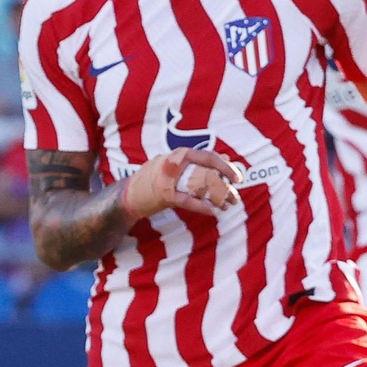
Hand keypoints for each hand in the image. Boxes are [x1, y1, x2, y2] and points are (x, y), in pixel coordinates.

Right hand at [124, 147, 243, 219]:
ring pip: (200, 187)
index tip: (239, 178)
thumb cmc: (154, 180)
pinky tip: (213, 211)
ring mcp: (168, 178)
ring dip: (217, 198)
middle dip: (225, 187)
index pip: (208, 157)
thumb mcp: (175, 166)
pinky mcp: (163, 194)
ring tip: (228, 206)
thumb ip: (198, 162)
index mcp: (178, 154)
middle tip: (235, 198)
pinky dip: (201, 206)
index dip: (225, 167)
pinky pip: (187, 200)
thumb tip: (227, 159)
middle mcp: (174, 163)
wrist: (128, 195)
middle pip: (207, 173)